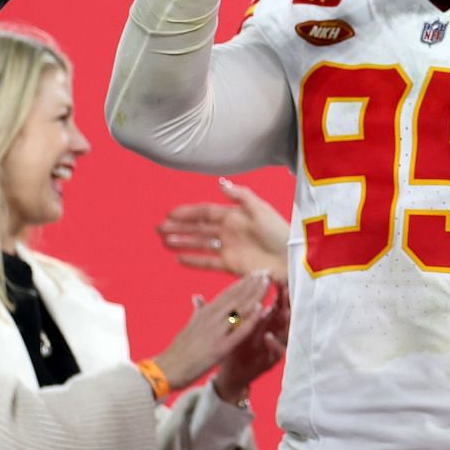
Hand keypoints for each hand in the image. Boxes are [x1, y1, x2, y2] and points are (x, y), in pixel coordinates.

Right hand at [151, 271, 273, 390]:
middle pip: (235, 297)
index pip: (227, 294)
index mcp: (205, 313)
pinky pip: (238, 331)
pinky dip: (250, 319)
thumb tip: (197, 297)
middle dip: (252, 284)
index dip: (242, 283)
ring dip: (255, 295)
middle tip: (267, 271)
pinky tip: (262, 309)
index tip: (255, 273)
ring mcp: (216, 332)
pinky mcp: (219, 348)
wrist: (167, 369)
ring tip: (268, 282)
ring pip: (239, 309)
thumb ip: (197, 311)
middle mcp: (211, 319)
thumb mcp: (189, 326)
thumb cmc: (178, 350)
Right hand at [158, 179, 292, 278]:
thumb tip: (220, 183)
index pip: (205, 212)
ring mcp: (229, 248)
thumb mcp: (261, 209)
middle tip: (158, 228)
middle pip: (198, 228)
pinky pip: (208, 261)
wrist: (290, 259)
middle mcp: (229, 231)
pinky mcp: (231, 265)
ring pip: (200, 244)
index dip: (187, 212)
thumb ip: (241, 196)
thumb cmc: (279, 232)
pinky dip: (194, 260)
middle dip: (179, 227)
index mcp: (235, 215)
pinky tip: (179, 258)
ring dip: (182, 242)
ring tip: (164, 241)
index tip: (169, 213)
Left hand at [214, 278, 289, 403]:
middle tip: (286, 287)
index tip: (273, 275)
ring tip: (283, 309)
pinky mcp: (271, 361)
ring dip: (285, 321)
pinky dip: (274, 344)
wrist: (231, 374)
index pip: (273, 302)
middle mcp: (273, 332)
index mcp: (264, 323)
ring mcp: (274, 346)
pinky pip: (277, 352)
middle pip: (284, 313)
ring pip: (286, 332)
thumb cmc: (234, 349)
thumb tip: (233, 290)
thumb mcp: (234, 326)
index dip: (275, 289)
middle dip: (285, 301)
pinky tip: (268, 335)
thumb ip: (235, 309)